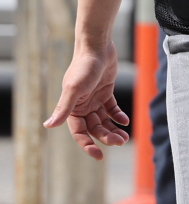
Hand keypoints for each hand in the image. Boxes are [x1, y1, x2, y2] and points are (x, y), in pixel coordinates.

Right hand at [45, 39, 128, 160]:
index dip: (87, 145)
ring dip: (113, 129)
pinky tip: (124, 121)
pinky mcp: (105, 91)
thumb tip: (48, 126)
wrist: (97, 47)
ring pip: (104, 120)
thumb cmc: (84, 67)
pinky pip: (112, 108)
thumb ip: (63, 108)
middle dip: (106, 137)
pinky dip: (118, 115)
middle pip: (94, 128)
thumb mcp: (74, 89)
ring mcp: (94, 99)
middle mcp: (82, 106)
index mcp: (72, 109)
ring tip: (125, 136)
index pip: (79, 133)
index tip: (99, 155)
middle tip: (121, 141)